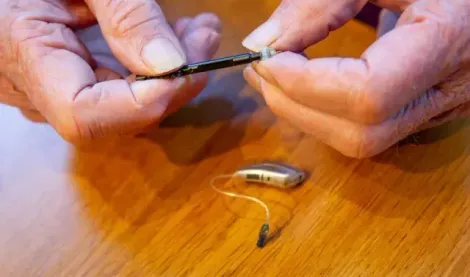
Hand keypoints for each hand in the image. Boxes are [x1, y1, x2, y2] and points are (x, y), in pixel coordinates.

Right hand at [0, 0, 220, 141]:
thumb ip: (124, 15)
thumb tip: (171, 63)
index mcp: (23, 59)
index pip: (85, 116)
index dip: (142, 104)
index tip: (189, 67)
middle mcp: (35, 91)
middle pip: (116, 116)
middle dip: (174, 82)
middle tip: (205, 35)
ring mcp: (51, 92)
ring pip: (123, 107)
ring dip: (169, 75)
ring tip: (197, 30)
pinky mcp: (66, 83)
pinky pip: (115, 91)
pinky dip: (150, 70)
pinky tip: (172, 39)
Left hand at [242, 0, 469, 157]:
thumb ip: (319, 2)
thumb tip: (261, 43)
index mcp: (449, 41)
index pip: (366, 94)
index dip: (305, 84)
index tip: (264, 60)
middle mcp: (451, 90)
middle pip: (359, 133)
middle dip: (295, 106)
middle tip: (259, 70)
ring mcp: (442, 107)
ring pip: (361, 141)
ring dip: (305, 113)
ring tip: (274, 76)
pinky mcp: (429, 110)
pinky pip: (369, 129)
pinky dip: (326, 112)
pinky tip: (307, 85)